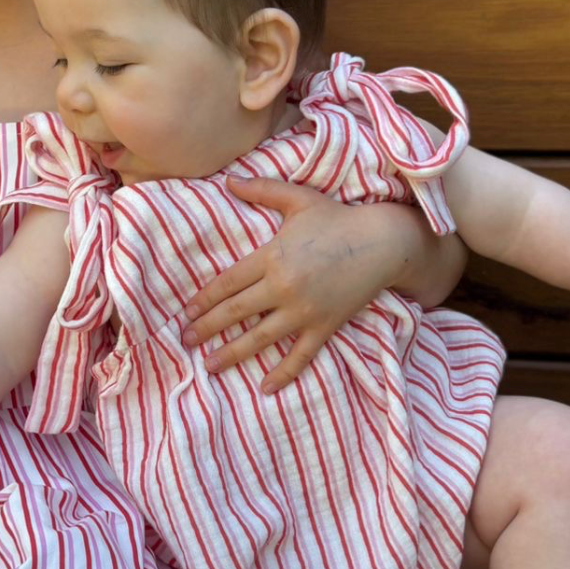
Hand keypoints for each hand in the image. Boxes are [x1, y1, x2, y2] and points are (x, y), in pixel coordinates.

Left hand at [181, 177, 414, 392]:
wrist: (384, 243)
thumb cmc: (339, 218)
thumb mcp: (299, 199)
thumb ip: (262, 189)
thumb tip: (228, 180)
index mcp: (272, 257)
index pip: (227, 283)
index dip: (204, 300)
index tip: (186, 312)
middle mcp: (283, 287)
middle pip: (235, 312)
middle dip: (207, 328)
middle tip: (185, 341)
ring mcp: (304, 311)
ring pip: (260, 338)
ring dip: (231, 354)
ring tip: (210, 365)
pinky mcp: (325, 326)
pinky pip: (300, 355)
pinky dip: (283, 373)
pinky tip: (265, 387)